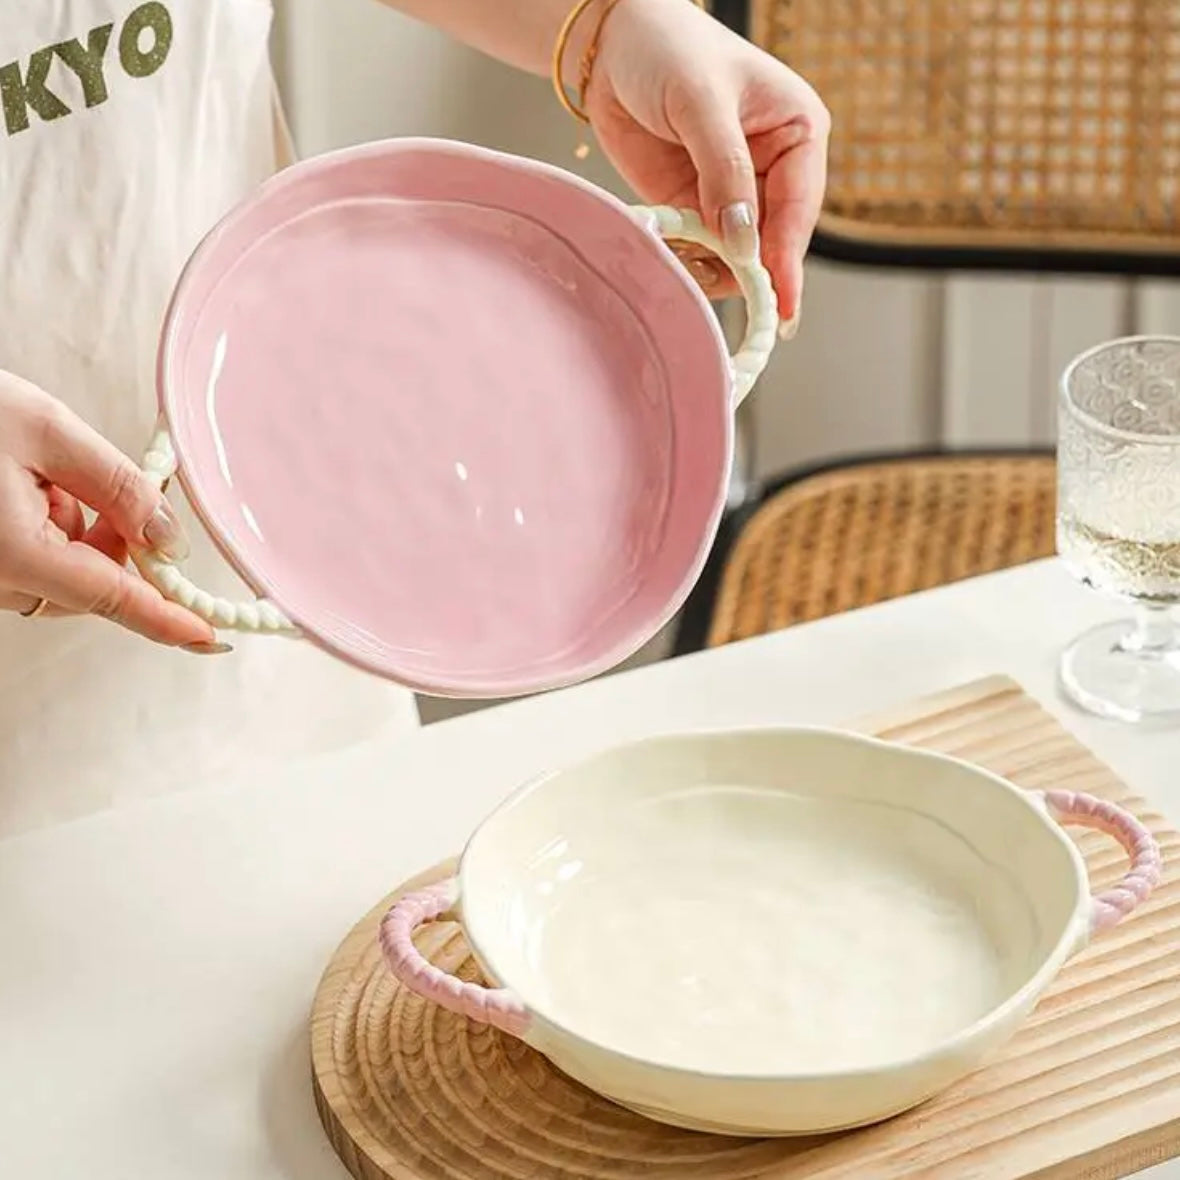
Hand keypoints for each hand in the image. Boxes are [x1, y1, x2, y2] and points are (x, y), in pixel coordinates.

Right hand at [0, 371, 216, 646]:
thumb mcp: (45, 431)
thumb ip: (117, 487)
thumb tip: (169, 539)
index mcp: (15, 553)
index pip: (113, 598)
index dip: (168, 620)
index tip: (212, 639)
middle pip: (93, 583)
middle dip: (116, 539)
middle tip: (107, 478)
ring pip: (64, 570)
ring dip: (78, 525)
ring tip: (39, 466)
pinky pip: (32, 557)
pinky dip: (49, 522)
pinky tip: (21, 475)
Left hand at [587, 0, 828, 319]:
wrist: (610, 45)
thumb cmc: (668, 49)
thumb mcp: (701, 102)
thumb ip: (724, 171)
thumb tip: (743, 241)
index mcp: (797, 134)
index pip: (799, 209)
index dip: (786, 259)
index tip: (779, 304)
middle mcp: (773, 170)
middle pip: (771, 244)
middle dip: (743, 269)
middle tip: (710, 281)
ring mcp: (733, 194)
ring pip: (735, 257)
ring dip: (708, 267)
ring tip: (675, 254)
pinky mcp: (695, 208)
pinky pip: (699, 253)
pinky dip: (684, 260)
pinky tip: (663, 250)